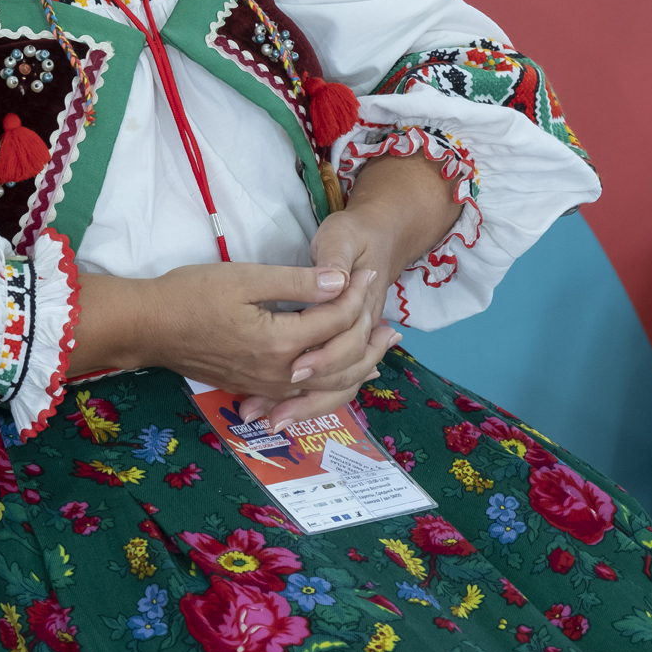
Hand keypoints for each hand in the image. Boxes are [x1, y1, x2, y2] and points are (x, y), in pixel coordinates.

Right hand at [69, 259, 392, 408]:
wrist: (148, 328)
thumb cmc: (190, 295)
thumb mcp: (245, 278)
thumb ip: (297, 283)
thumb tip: (341, 280)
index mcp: (279, 342)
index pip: (334, 320)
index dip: (356, 292)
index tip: (370, 269)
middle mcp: (279, 373)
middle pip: (341, 360)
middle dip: (369, 339)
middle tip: (394, 324)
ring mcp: (267, 386)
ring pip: (327, 385)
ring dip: (359, 367)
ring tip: (380, 352)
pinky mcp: (256, 388)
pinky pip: (306, 394)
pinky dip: (331, 383)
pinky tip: (341, 373)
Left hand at [238, 148, 463, 427]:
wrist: (385, 232)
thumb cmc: (358, 234)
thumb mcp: (341, 237)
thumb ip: (332, 258)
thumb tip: (332, 280)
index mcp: (360, 310)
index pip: (342, 344)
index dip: (317, 359)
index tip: (289, 369)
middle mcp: (360, 334)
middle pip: (338, 378)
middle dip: (303, 399)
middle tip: (266, 414)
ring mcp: (354, 341)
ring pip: (336, 386)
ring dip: (304, 406)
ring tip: (267, 419)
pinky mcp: (344, 342)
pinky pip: (333, 381)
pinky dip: (309, 398)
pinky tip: (279, 407)